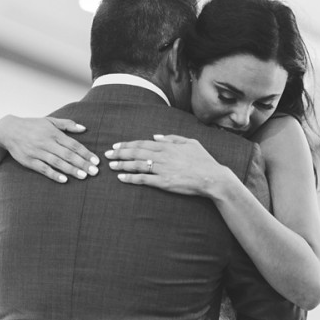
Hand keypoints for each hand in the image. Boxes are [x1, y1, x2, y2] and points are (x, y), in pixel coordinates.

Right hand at [0, 115, 99, 182]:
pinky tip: (64, 180)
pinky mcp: (29, 161)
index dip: (86, 153)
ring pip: (57, 162)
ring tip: (84, 176)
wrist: (7, 130)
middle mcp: (46, 142)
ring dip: (71, 170)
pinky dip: (54, 174)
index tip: (96, 161)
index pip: (73, 144)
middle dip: (82, 163)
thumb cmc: (32, 125)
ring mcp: (37, 152)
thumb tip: (84, 128)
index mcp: (53, 133)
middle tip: (95, 171)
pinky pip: (43, 169)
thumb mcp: (49, 120)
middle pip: (67, 154)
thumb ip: (67, 124)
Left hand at [105, 134, 232, 196]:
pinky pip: (143, 179)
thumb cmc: (204, 160)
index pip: (142, 143)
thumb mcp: (191, 142)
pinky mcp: (163, 182)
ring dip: (122, 164)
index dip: (127, 144)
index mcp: (168, 145)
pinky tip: (121, 177)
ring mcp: (162, 169)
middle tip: (107, 154)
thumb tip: (156, 136)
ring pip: (137, 165)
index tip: (116, 145)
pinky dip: (131, 177)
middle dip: (119, 153)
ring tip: (111, 166)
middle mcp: (163, 155)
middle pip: (136, 153)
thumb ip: (172, 138)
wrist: (212, 177)